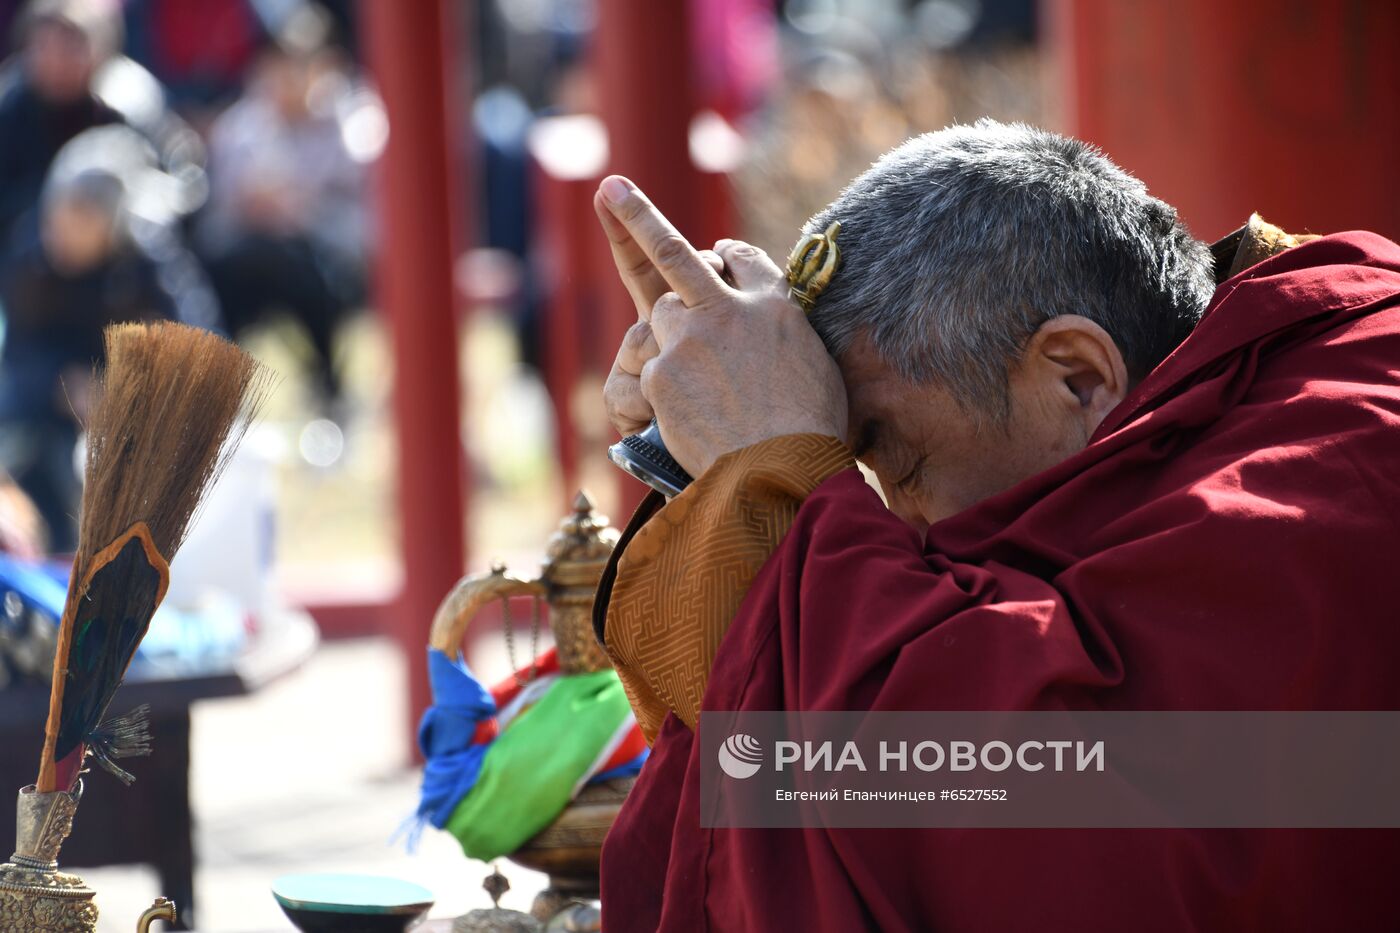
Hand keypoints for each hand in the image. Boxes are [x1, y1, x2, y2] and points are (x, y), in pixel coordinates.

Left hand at [595, 175, 846, 477]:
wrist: (782, 472)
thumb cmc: (809, 433)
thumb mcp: (817, 367)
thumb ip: (785, 335)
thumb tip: (777, 334)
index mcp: (776, 306)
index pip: (744, 260)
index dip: (726, 254)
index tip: (714, 248)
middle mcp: (731, 308)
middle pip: (677, 254)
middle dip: (637, 217)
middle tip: (609, 188)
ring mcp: (692, 335)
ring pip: (659, 315)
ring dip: (667, 337)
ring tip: (697, 382)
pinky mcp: (663, 370)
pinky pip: (649, 370)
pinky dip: (661, 391)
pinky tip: (687, 416)